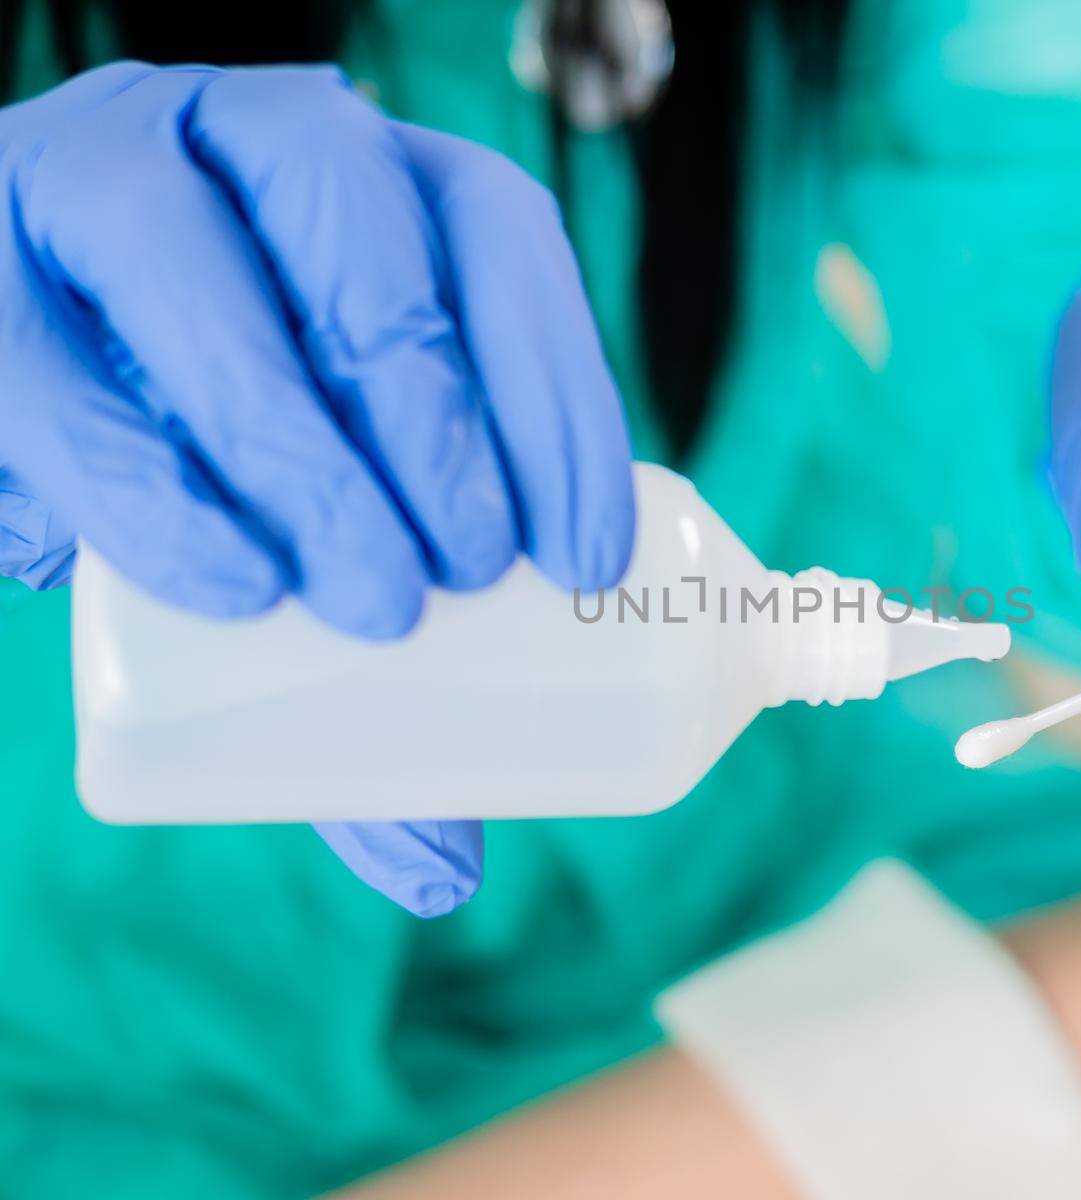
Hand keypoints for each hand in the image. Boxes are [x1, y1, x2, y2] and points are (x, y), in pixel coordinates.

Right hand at [1, 64, 635, 913]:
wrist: (25, 375)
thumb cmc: (220, 457)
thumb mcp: (326, 525)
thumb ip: (383, 671)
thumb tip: (445, 867)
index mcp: (381, 192)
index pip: (498, 247)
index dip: (558, 394)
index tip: (585, 553)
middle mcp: (251, 148)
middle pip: (362, 246)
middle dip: (426, 422)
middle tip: (456, 582)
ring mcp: (103, 177)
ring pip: (198, 266)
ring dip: (292, 444)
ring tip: (358, 599)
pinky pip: (43, 359)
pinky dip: (140, 481)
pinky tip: (218, 582)